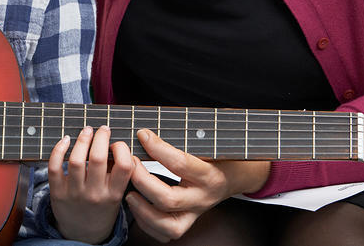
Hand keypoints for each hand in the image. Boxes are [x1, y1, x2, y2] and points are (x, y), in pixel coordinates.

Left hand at [48, 125, 133, 243]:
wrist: (83, 235)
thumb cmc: (101, 209)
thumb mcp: (117, 196)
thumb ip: (118, 174)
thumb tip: (114, 144)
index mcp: (114, 195)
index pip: (124, 166)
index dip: (122, 148)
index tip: (117, 144)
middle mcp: (94, 194)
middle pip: (98, 158)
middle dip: (101, 137)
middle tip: (103, 129)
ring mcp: (74, 193)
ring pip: (76, 160)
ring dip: (82, 139)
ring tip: (87, 131)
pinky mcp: (57, 192)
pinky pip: (54, 167)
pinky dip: (58, 150)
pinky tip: (66, 140)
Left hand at [125, 129, 270, 242]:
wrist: (234, 178)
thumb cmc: (217, 156)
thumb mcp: (207, 144)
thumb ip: (182, 139)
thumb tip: (149, 130)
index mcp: (210, 175)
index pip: (180, 163)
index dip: (157, 148)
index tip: (142, 135)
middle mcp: (203, 198)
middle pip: (169, 199)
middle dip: (143, 181)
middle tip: (130, 164)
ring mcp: (195, 214)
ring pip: (166, 223)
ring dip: (142, 209)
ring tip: (129, 193)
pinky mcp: (187, 223)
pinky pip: (165, 234)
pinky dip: (146, 223)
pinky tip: (137, 207)